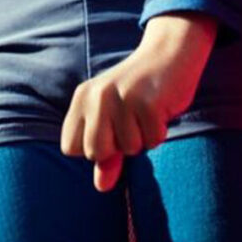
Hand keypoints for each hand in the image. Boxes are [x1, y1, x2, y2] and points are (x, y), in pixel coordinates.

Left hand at [59, 12, 215, 192]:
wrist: (169, 53)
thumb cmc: (140, 91)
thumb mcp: (117, 120)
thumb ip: (107, 155)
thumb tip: (101, 187)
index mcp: (82, 97)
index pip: (71, 148)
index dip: (93, 149)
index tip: (110, 131)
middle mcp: (97, 96)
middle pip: (96, 152)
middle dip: (118, 147)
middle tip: (131, 121)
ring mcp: (122, 98)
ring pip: (128, 149)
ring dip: (143, 138)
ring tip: (146, 112)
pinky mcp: (147, 102)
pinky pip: (152, 140)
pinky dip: (159, 132)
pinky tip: (160, 109)